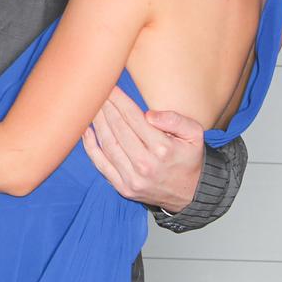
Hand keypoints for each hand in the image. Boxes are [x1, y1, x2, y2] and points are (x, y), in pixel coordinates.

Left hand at [82, 87, 203, 212]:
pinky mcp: (123, 187)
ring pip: (107, 144)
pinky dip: (90, 147)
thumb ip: (176, 120)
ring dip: (97, 123)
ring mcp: (132, 178)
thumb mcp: (195, 135)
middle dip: (106, 107)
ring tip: (90, 106)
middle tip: (97, 91)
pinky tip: (86, 131)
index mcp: (162, 149)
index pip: (133, 117)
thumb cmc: (189, 158)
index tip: (110, 87)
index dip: (119, 100)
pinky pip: (101, 164)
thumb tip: (149, 115)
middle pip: (118, 128)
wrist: (190, 194)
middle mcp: (145, 164)